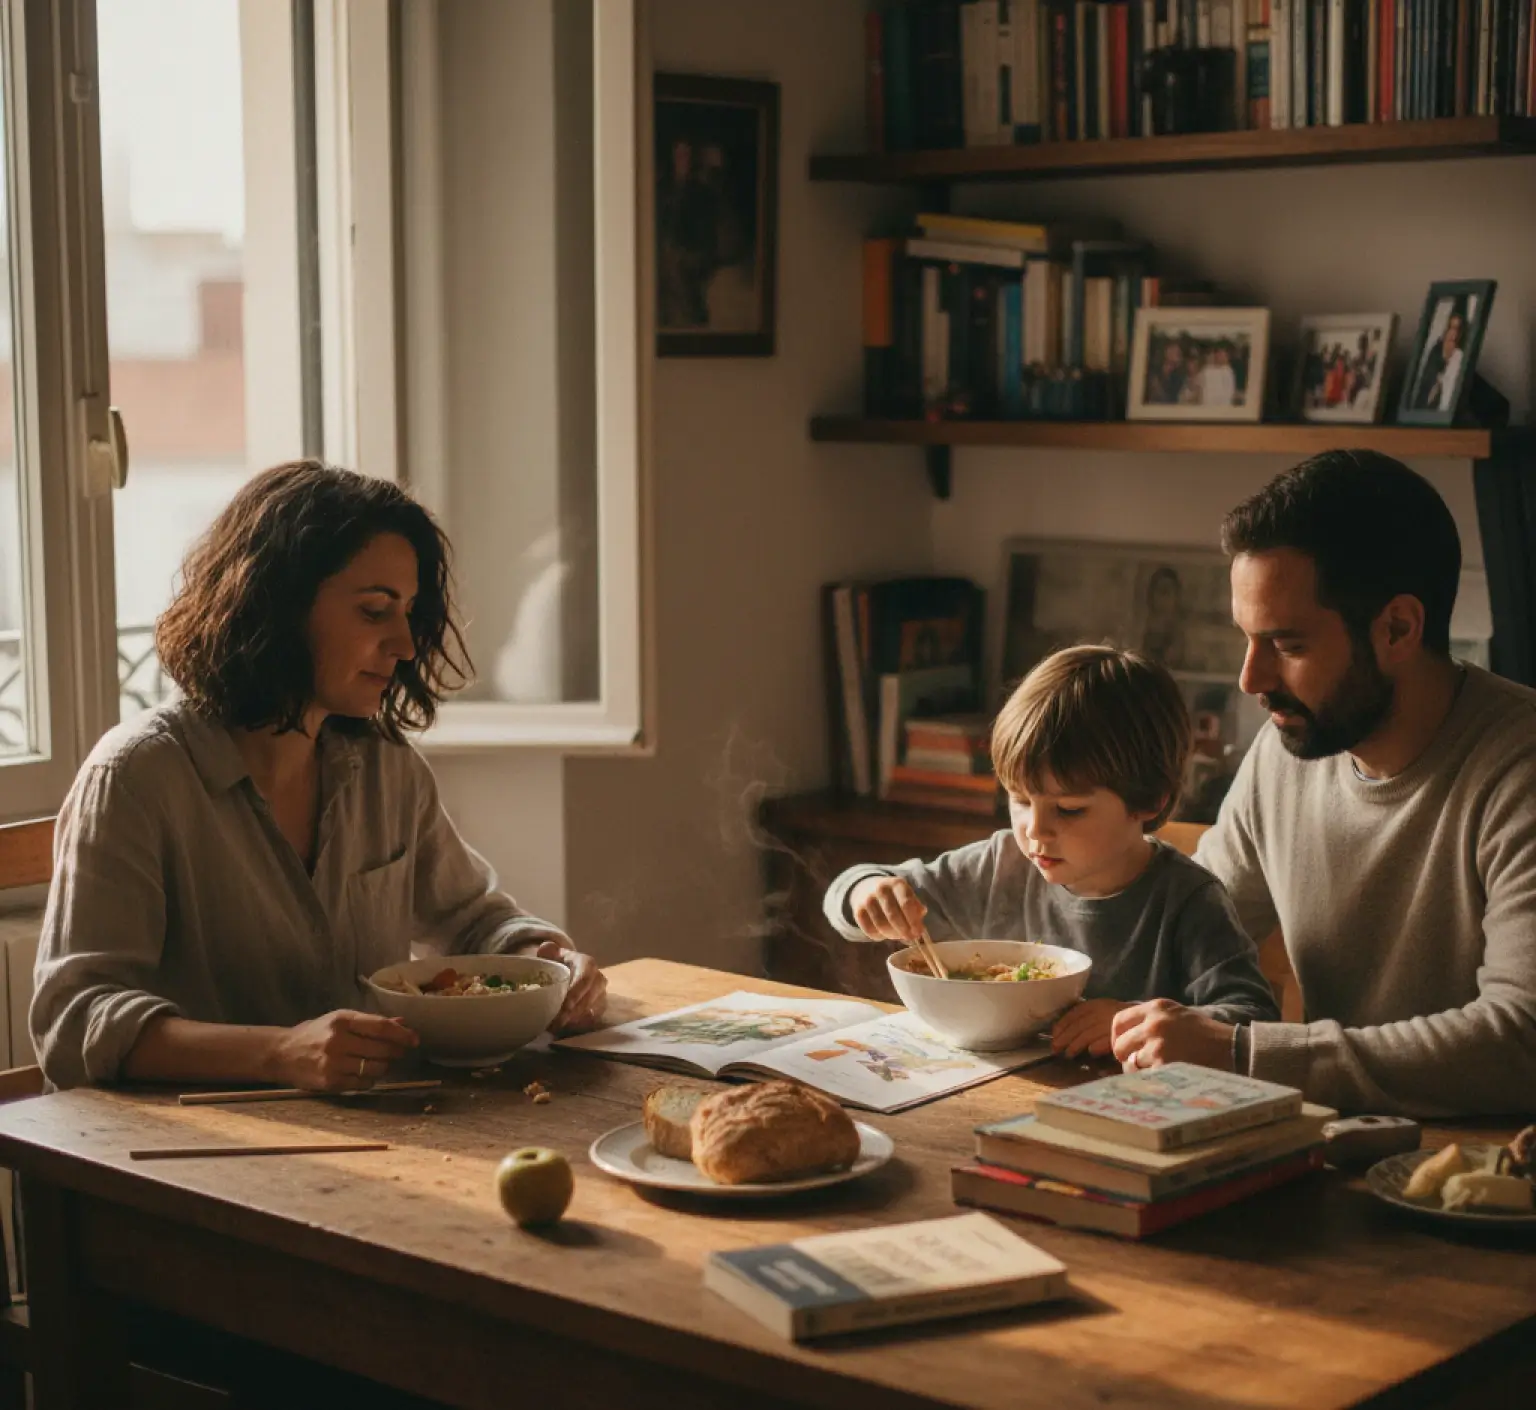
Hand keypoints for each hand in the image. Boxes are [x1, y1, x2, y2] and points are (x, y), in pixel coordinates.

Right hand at [269, 1010, 418, 1091]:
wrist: (283, 1053)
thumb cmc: (316, 1033)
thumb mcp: (341, 1020)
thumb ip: (371, 1022)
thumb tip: (402, 1024)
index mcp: (342, 1020)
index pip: (381, 1027)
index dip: (402, 1034)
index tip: (415, 1039)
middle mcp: (338, 1041)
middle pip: (382, 1049)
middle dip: (397, 1051)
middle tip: (401, 1052)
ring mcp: (334, 1063)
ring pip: (376, 1068)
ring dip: (385, 1066)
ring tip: (382, 1062)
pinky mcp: (331, 1082)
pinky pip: (363, 1083)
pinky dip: (370, 1079)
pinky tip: (366, 1073)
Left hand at [526, 940, 607, 1033]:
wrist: (568, 972)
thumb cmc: (559, 963)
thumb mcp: (553, 954)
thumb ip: (548, 951)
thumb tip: (545, 950)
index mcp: (588, 964)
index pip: (584, 979)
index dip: (576, 993)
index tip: (564, 1006)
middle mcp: (599, 979)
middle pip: (588, 998)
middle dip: (573, 1011)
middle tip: (557, 1022)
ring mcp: (601, 995)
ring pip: (591, 1010)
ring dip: (575, 1020)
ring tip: (557, 1027)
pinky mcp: (599, 1008)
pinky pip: (592, 1019)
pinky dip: (579, 1024)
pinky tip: (565, 1028)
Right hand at [849, 876, 926, 942]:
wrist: (867, 888)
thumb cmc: (894, 896)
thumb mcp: (907, 895)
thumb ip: (916, 908)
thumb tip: (919, 926)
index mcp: (896, 884)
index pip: (906, 903)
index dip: (914, 921)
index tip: (918, 932)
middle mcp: (880, 889)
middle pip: (894, 916)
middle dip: (904, 930)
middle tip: (910, 938)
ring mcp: (867, 900)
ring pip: (882, 925)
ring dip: (893, 935)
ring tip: (899, 936)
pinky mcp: (858, 911)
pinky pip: (870, 931)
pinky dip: (880, 937)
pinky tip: (885, 934)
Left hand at [1050, 999, 1132, 1058]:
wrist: (1145, 1021)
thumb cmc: (1117, 1019)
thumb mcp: (1100, 1012)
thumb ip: (1083, 1019)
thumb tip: (1058, 1032)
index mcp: (1097, 1004)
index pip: (1075, 1013)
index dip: (1063, 1024)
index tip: (1053, 1035)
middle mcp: (1104, 1011)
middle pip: (1080, 1024)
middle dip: (1066, 1037)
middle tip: (1055, 1048)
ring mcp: (1113, 1023)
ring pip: (1090, 1034)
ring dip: (1077, 1044)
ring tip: (1068, 1054)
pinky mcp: (1122, 1035)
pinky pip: (1106, 1041)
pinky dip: (1097, 1046)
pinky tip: (1090, 1052)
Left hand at [1110, 999, 1234, 1073]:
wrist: (1232, 1049)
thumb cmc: (1205, 1034)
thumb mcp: (1177, 1014)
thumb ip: (1152, 1020)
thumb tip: (1127, 1035)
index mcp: (1156, 1007)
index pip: (1118, 1020)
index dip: (1116, 1037)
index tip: (1123, 1047)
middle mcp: (1154, 1024)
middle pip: (1120, 1044)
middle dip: (1125, 1056)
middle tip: (1137, 1063)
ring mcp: (1158, 1045)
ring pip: (1131, 1063)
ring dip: (1139, 1070)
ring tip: (1156, 1070)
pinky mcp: (1164, 1065)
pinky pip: (1144, 1076)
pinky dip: (1150, 1080)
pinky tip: (1164, 1078)